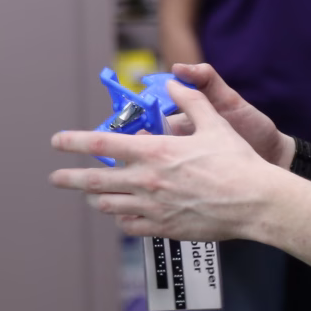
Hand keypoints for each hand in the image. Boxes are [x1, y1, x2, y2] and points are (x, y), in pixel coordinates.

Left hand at [49, 76, 296, 241]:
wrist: (255, 202)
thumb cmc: (236, 161)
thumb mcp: (213, 122)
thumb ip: (190, 100)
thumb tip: (173, 83)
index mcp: (154, 152)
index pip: (101, 145)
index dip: (73, 142)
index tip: (57, 142)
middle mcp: (146, 180)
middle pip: (93, 181)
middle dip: (69, 179)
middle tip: (55, 178)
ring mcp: (153, 207)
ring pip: (108, 205)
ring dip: (95, 198)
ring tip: (90, 196)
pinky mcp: (164, 228)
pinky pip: (130, 225)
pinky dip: (121, 218)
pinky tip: (121, 213)